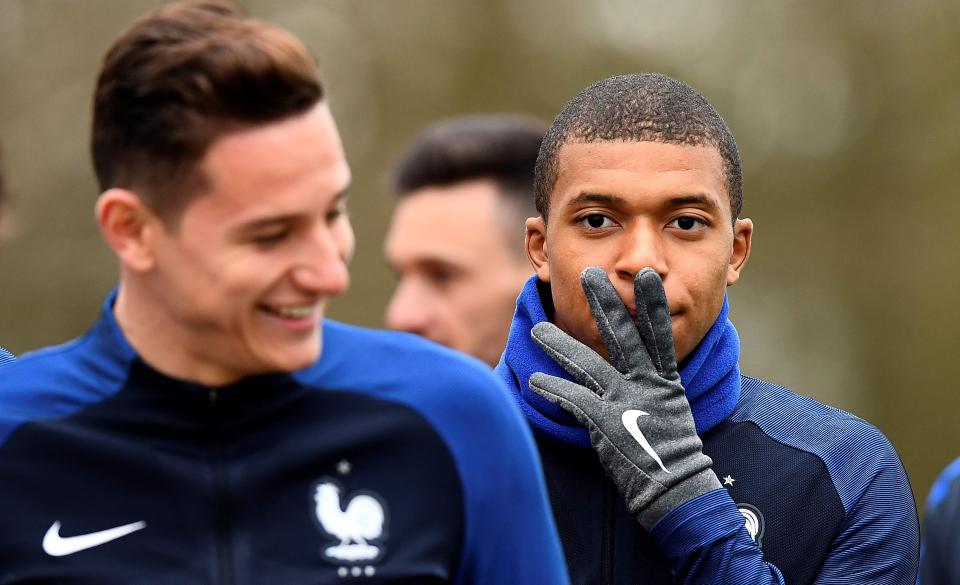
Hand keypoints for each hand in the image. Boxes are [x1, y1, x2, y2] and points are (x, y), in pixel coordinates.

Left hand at [529, 267, 720, 528]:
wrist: (676, 490)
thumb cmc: (670, 452)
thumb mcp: (670, 411)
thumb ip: (652, 387)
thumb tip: (638, 369)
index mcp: (665, 381)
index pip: (660, 335)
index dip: (653, 305)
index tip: (648, 276)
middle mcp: (647, 385)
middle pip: (624, 336)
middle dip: (605, 303)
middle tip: (589, 274)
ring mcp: (627, 403)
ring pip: (588, 364)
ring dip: (560, 344)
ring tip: (537, 329)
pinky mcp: (607, 424)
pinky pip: (573, 400)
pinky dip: (552, 389)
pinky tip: (534, 380)